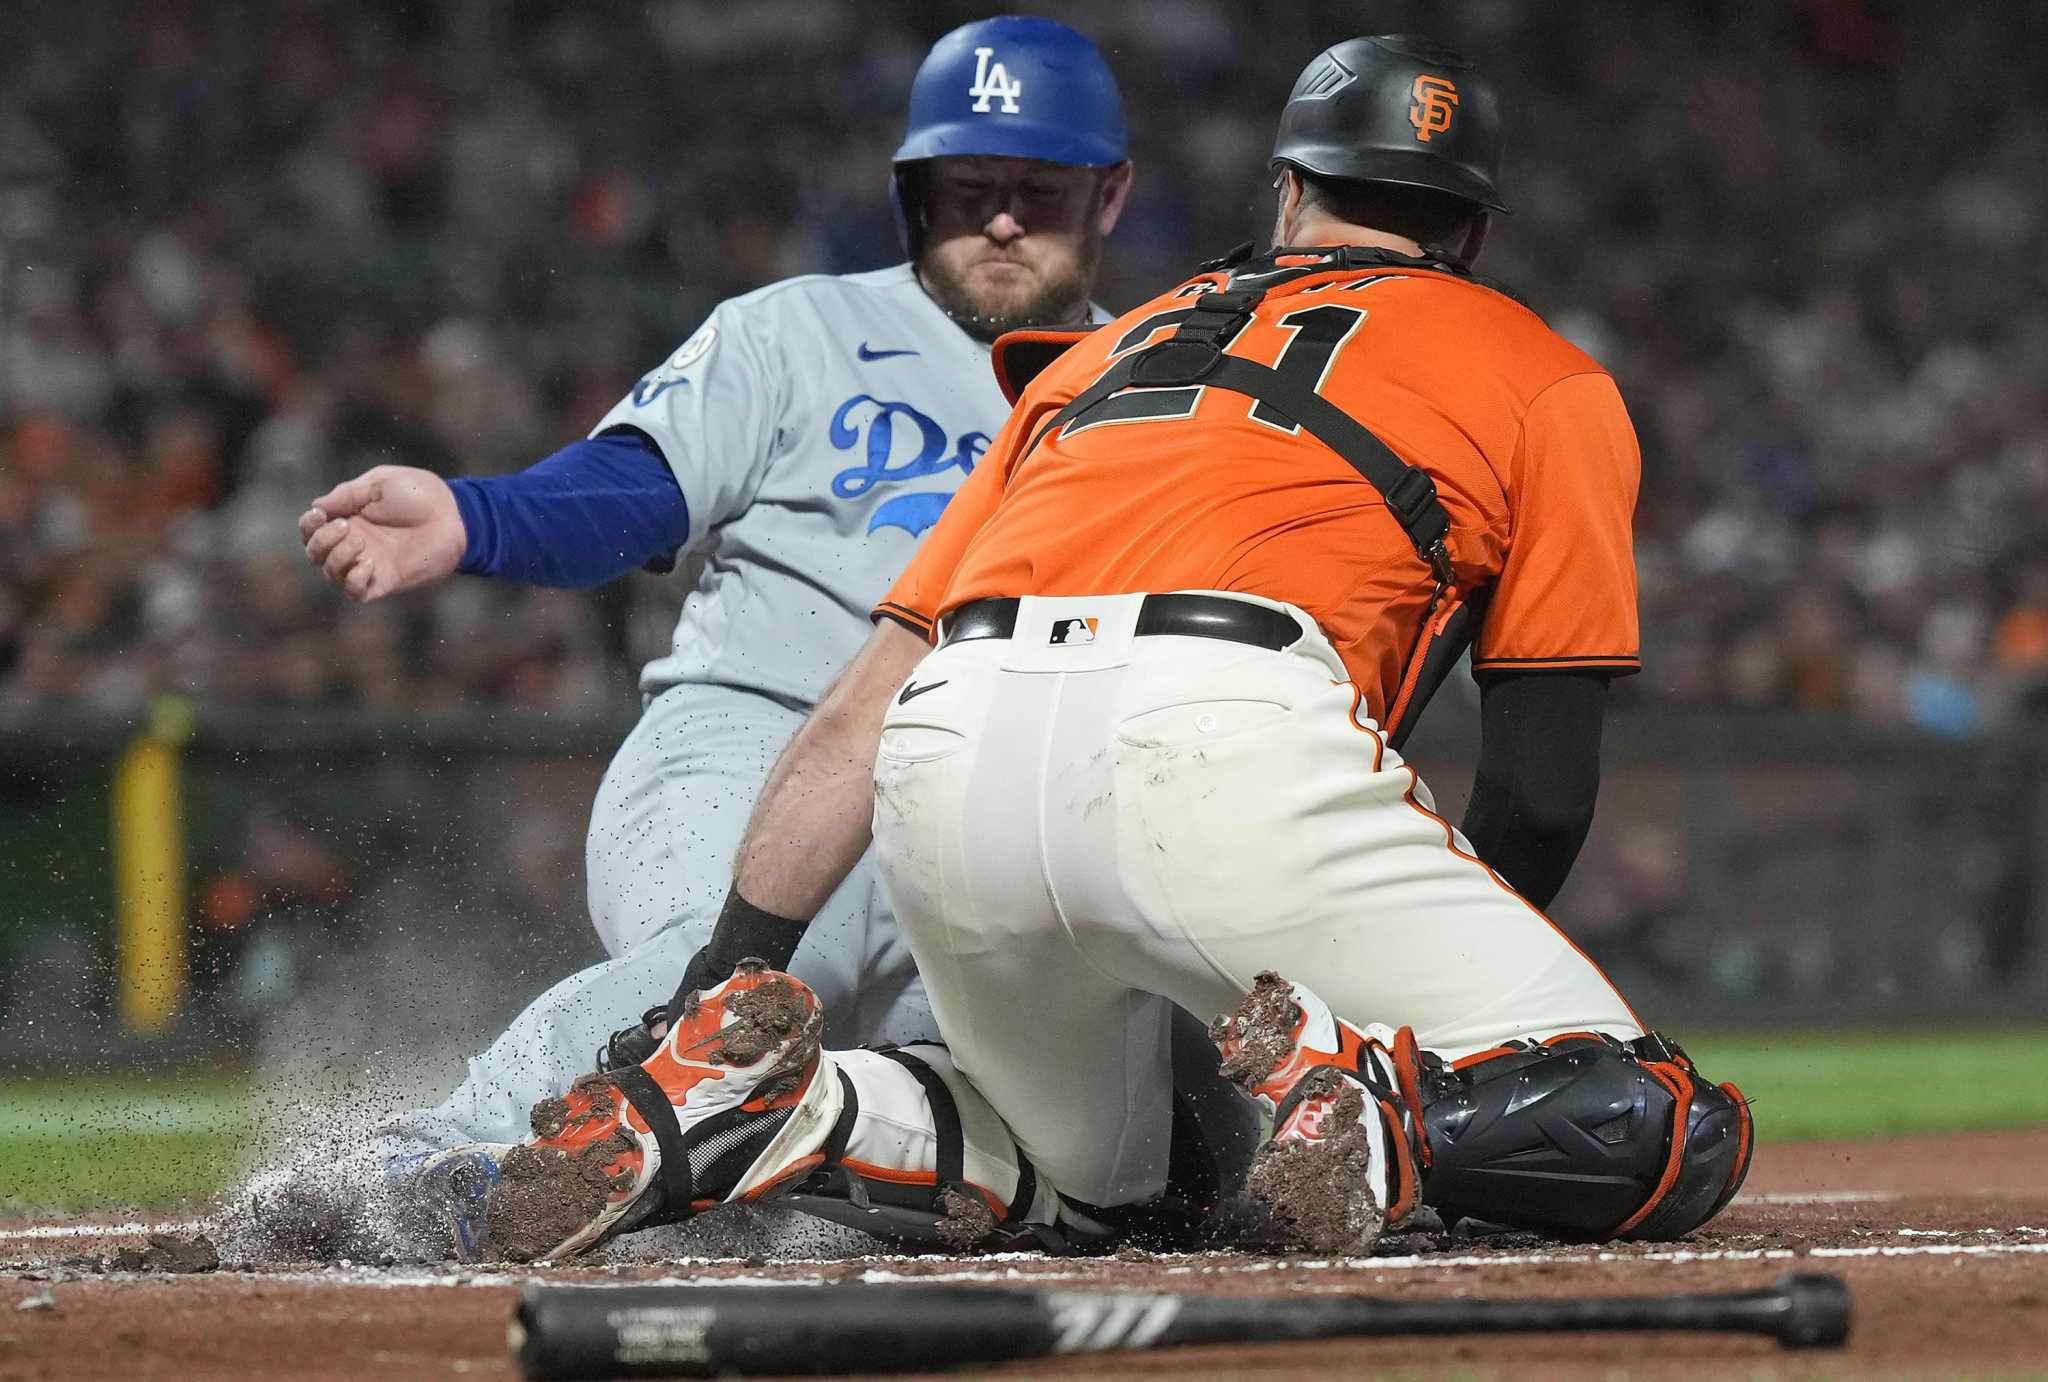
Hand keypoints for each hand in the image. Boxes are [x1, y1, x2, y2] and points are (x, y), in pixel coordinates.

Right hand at [298, 465, 466, 601]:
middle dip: (320, 541)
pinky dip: (353, 581)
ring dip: (336, 558)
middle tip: (346, 527)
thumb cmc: (421, 495)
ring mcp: (369, 562)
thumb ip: (347, 494)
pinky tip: (368, 564)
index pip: (312, 528)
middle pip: (315, 553)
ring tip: (360, 543)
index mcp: (350, 517)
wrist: (456, 516)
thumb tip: (317, 507)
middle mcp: (355, 542)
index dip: (308, 524)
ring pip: (331, 573)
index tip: (321, 514)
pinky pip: (356, 592)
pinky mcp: (385, 580)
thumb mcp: (380, 484)